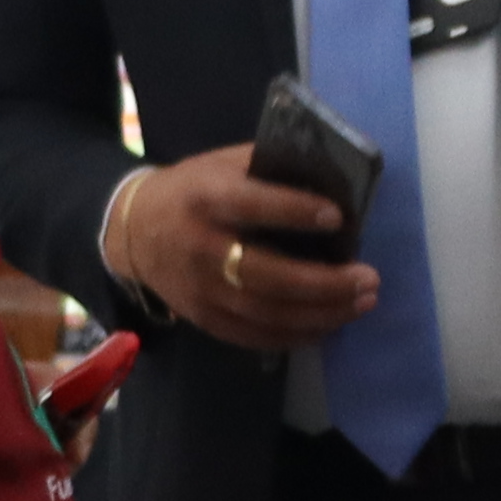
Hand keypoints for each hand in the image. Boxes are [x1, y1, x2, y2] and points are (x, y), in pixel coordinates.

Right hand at [103, 147, 378, 354]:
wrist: (132, 230)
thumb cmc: (192, 189)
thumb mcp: (222, 164)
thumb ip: (269, 168)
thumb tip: (335, 179)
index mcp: (206, 199)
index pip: (252, 205)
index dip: (295, 212)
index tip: (338, 217)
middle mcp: (202, 249)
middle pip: (267, 275)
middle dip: (325, 282)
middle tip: (369, 279)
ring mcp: (201, 291)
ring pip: (267, 313)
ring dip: (322, 313)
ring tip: (362, 303)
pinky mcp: (204, 318)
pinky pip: (254, 336)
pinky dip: (296, 336)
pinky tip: (329, 326)